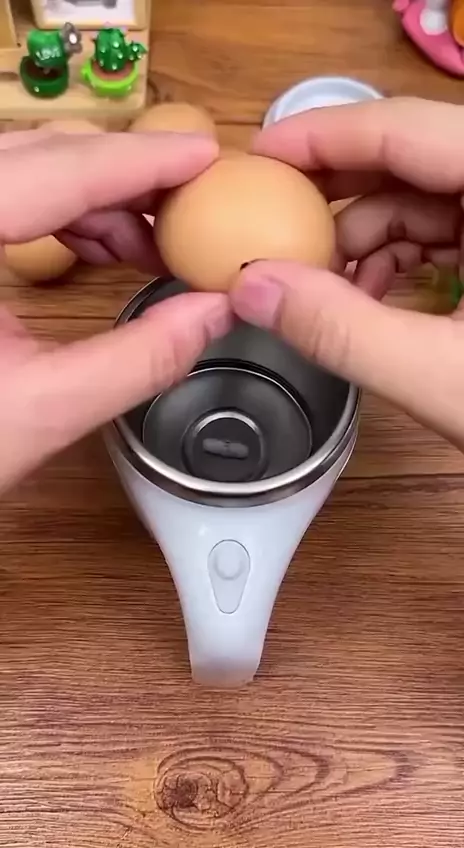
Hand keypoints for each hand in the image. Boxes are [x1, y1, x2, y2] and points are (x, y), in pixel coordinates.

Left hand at [0, 130, 230, 491]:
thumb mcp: (43, 410)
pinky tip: (103, 248)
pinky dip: (62, 213)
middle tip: (192, 209)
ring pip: (25, 168)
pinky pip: (9, 194)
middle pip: (41, 155)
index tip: (205, 156)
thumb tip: (212, 313)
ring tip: (153, 247)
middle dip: (125, 177)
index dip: (140, 161)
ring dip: (97, 198)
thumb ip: (138, 360)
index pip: (57, 172)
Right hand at [232, 98, 463, 449]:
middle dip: (338, 199)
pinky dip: (398, 262)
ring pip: (426, 200)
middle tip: (272, 228)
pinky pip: (446, 232)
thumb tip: (253, 289)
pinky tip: (367, 301)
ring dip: (364, 242)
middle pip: (415, 160)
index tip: (257, 156)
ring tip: (321, 291)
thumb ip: (342, 331)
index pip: (411, 128)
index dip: (325, 135)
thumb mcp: (443, 378)